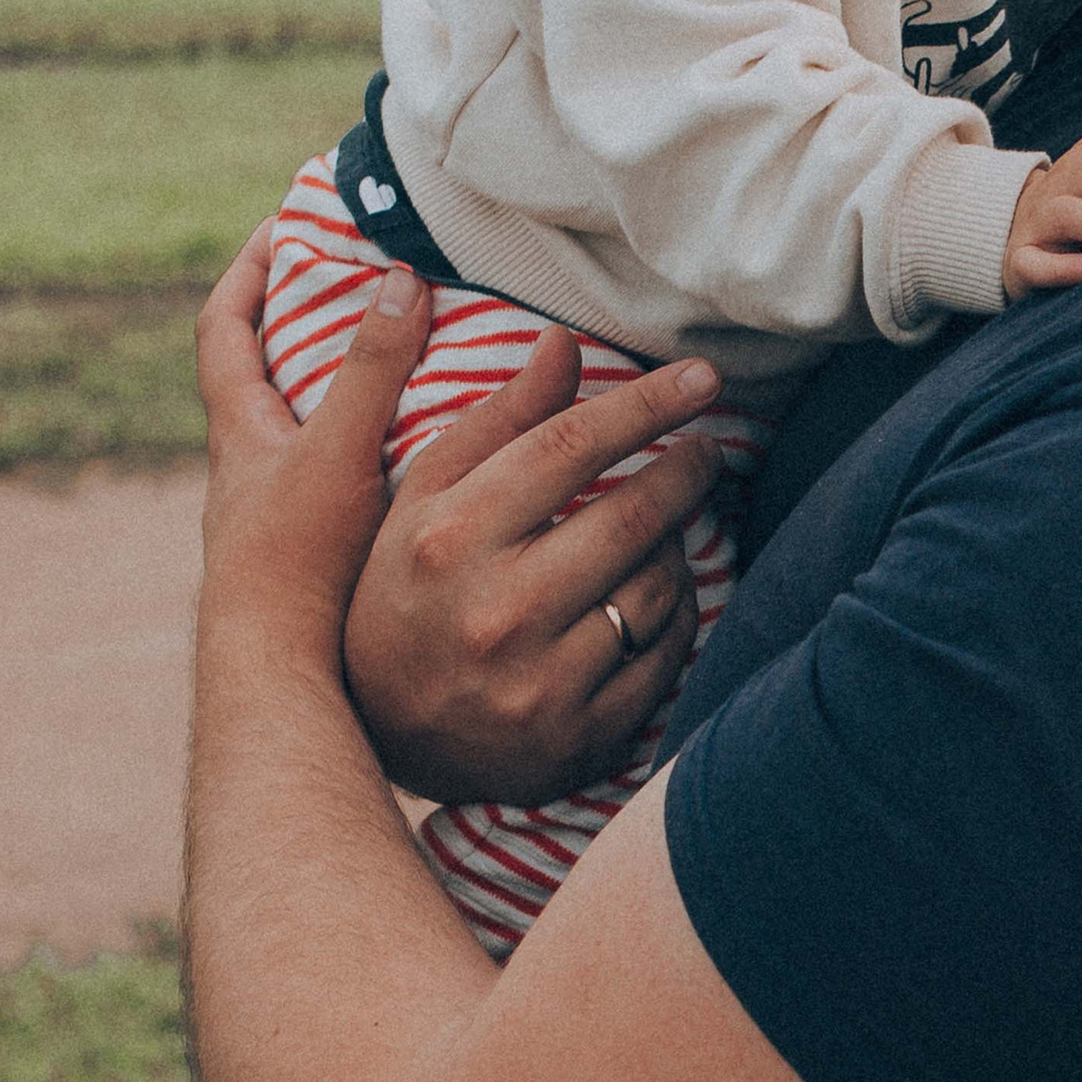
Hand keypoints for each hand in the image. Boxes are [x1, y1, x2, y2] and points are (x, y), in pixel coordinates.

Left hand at [194, 225, 430, 664]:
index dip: (249, 273)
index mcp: (240, 431)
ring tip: (423, 359)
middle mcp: (252, 467)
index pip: (225, 329)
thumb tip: (399, 281)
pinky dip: (382, 449)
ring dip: (355, 390)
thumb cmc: (296, 561)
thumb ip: (371, 370)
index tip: (283, 226)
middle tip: (370, 284)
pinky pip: (346, 474)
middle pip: (268, 372)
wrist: (279, 674)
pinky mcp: (315, 552)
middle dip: (312, 323)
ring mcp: (281, 513)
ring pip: (311, 428)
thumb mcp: (337, 450)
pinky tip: (435, 455)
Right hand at [341, 325, 723, 807]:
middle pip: (634, 516)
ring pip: (660, 586)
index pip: (573, 446)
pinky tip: (656, 596)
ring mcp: (540, 684)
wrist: (378, 735)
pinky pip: (667, 655)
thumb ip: (499, 419)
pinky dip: (677, 615)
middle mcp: (497, 613)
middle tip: (703, 453)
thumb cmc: (407, 588)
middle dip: (687, 471)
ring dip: (677, 545)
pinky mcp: (578, 739)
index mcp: (452, 540)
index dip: (648, 403)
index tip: (703, 377)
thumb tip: (564, 342)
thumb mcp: (424, 497)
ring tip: (660, 531)